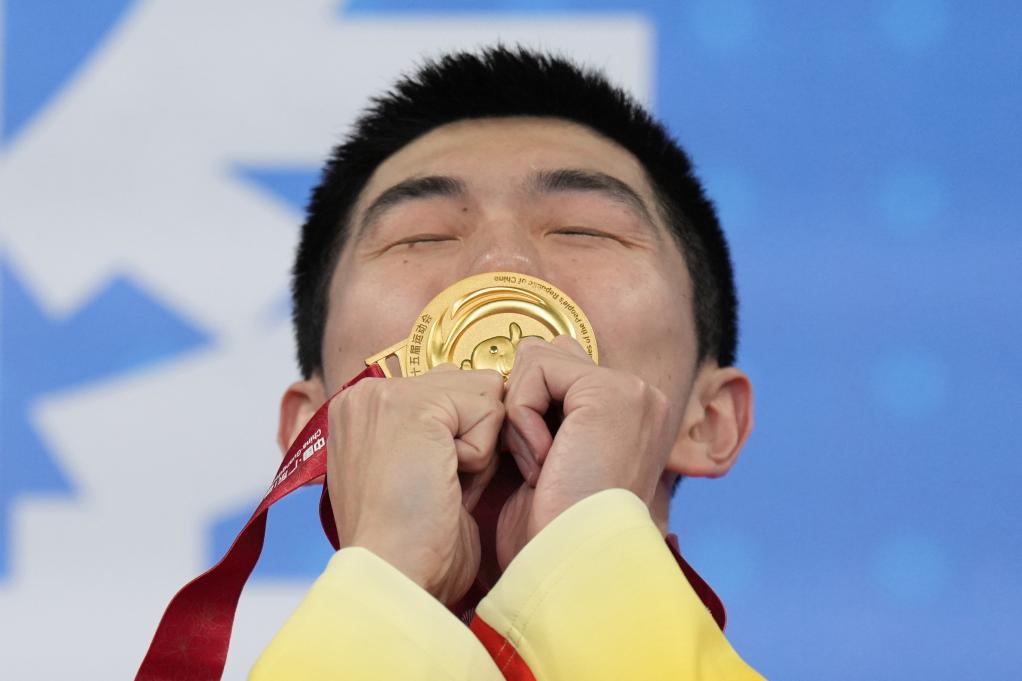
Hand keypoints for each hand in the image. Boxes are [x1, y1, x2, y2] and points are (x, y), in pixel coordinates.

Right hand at [326, 364, 504, 604]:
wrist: (395, 575)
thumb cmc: (412, 541)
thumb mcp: (418, 468)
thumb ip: (438, 429)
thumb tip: (488, 399)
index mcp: (362, 408)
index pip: (447, 388)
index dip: (461, 437)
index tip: (432, 480)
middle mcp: (367, 394)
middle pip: (468, 384)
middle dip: (472, 436)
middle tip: (439, 484)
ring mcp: (387, 396)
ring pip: (483, 394)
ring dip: (479, 447)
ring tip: (442, 484)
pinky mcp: (416, 407)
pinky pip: (489, 411)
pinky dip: (482, 457)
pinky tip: (447, 484)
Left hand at [496, 336, 675, 568]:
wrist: (569, 565)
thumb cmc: (551, 529)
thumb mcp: (552, 462)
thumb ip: (549, 414)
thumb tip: (515, 371)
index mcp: (632, 414)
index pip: (560, 372)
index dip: (527, 411)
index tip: (536, 469)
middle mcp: (641, 398)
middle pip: (549, 357)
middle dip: (522, 406)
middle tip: (536, 466)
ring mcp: (632, 392)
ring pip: (539, 358)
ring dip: (520, 414)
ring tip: (540, 465)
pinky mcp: (611, 392)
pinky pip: (536, 370)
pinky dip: (521, 416)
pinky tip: (543, 462)